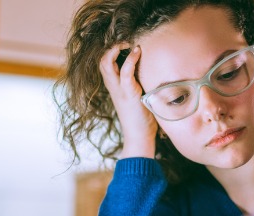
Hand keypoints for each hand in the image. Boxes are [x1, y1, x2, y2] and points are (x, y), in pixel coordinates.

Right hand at [99, 44, 157, 158]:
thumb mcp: (138, 95)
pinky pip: (125, 72)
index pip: (104, 62)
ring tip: (128, 43)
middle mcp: (112, 86)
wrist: (139, 136)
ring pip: (106, 63)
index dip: (111, 50)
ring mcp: (118, 90)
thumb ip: (138, 82)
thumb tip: (152, 68)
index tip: (126, 43)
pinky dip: (130, 60)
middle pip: (101, 60)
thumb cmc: (142, 117)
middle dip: (111, 46)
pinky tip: (137, 51)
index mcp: (113, 86)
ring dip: (116, 49)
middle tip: (126, 40)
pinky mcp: (128, 94)